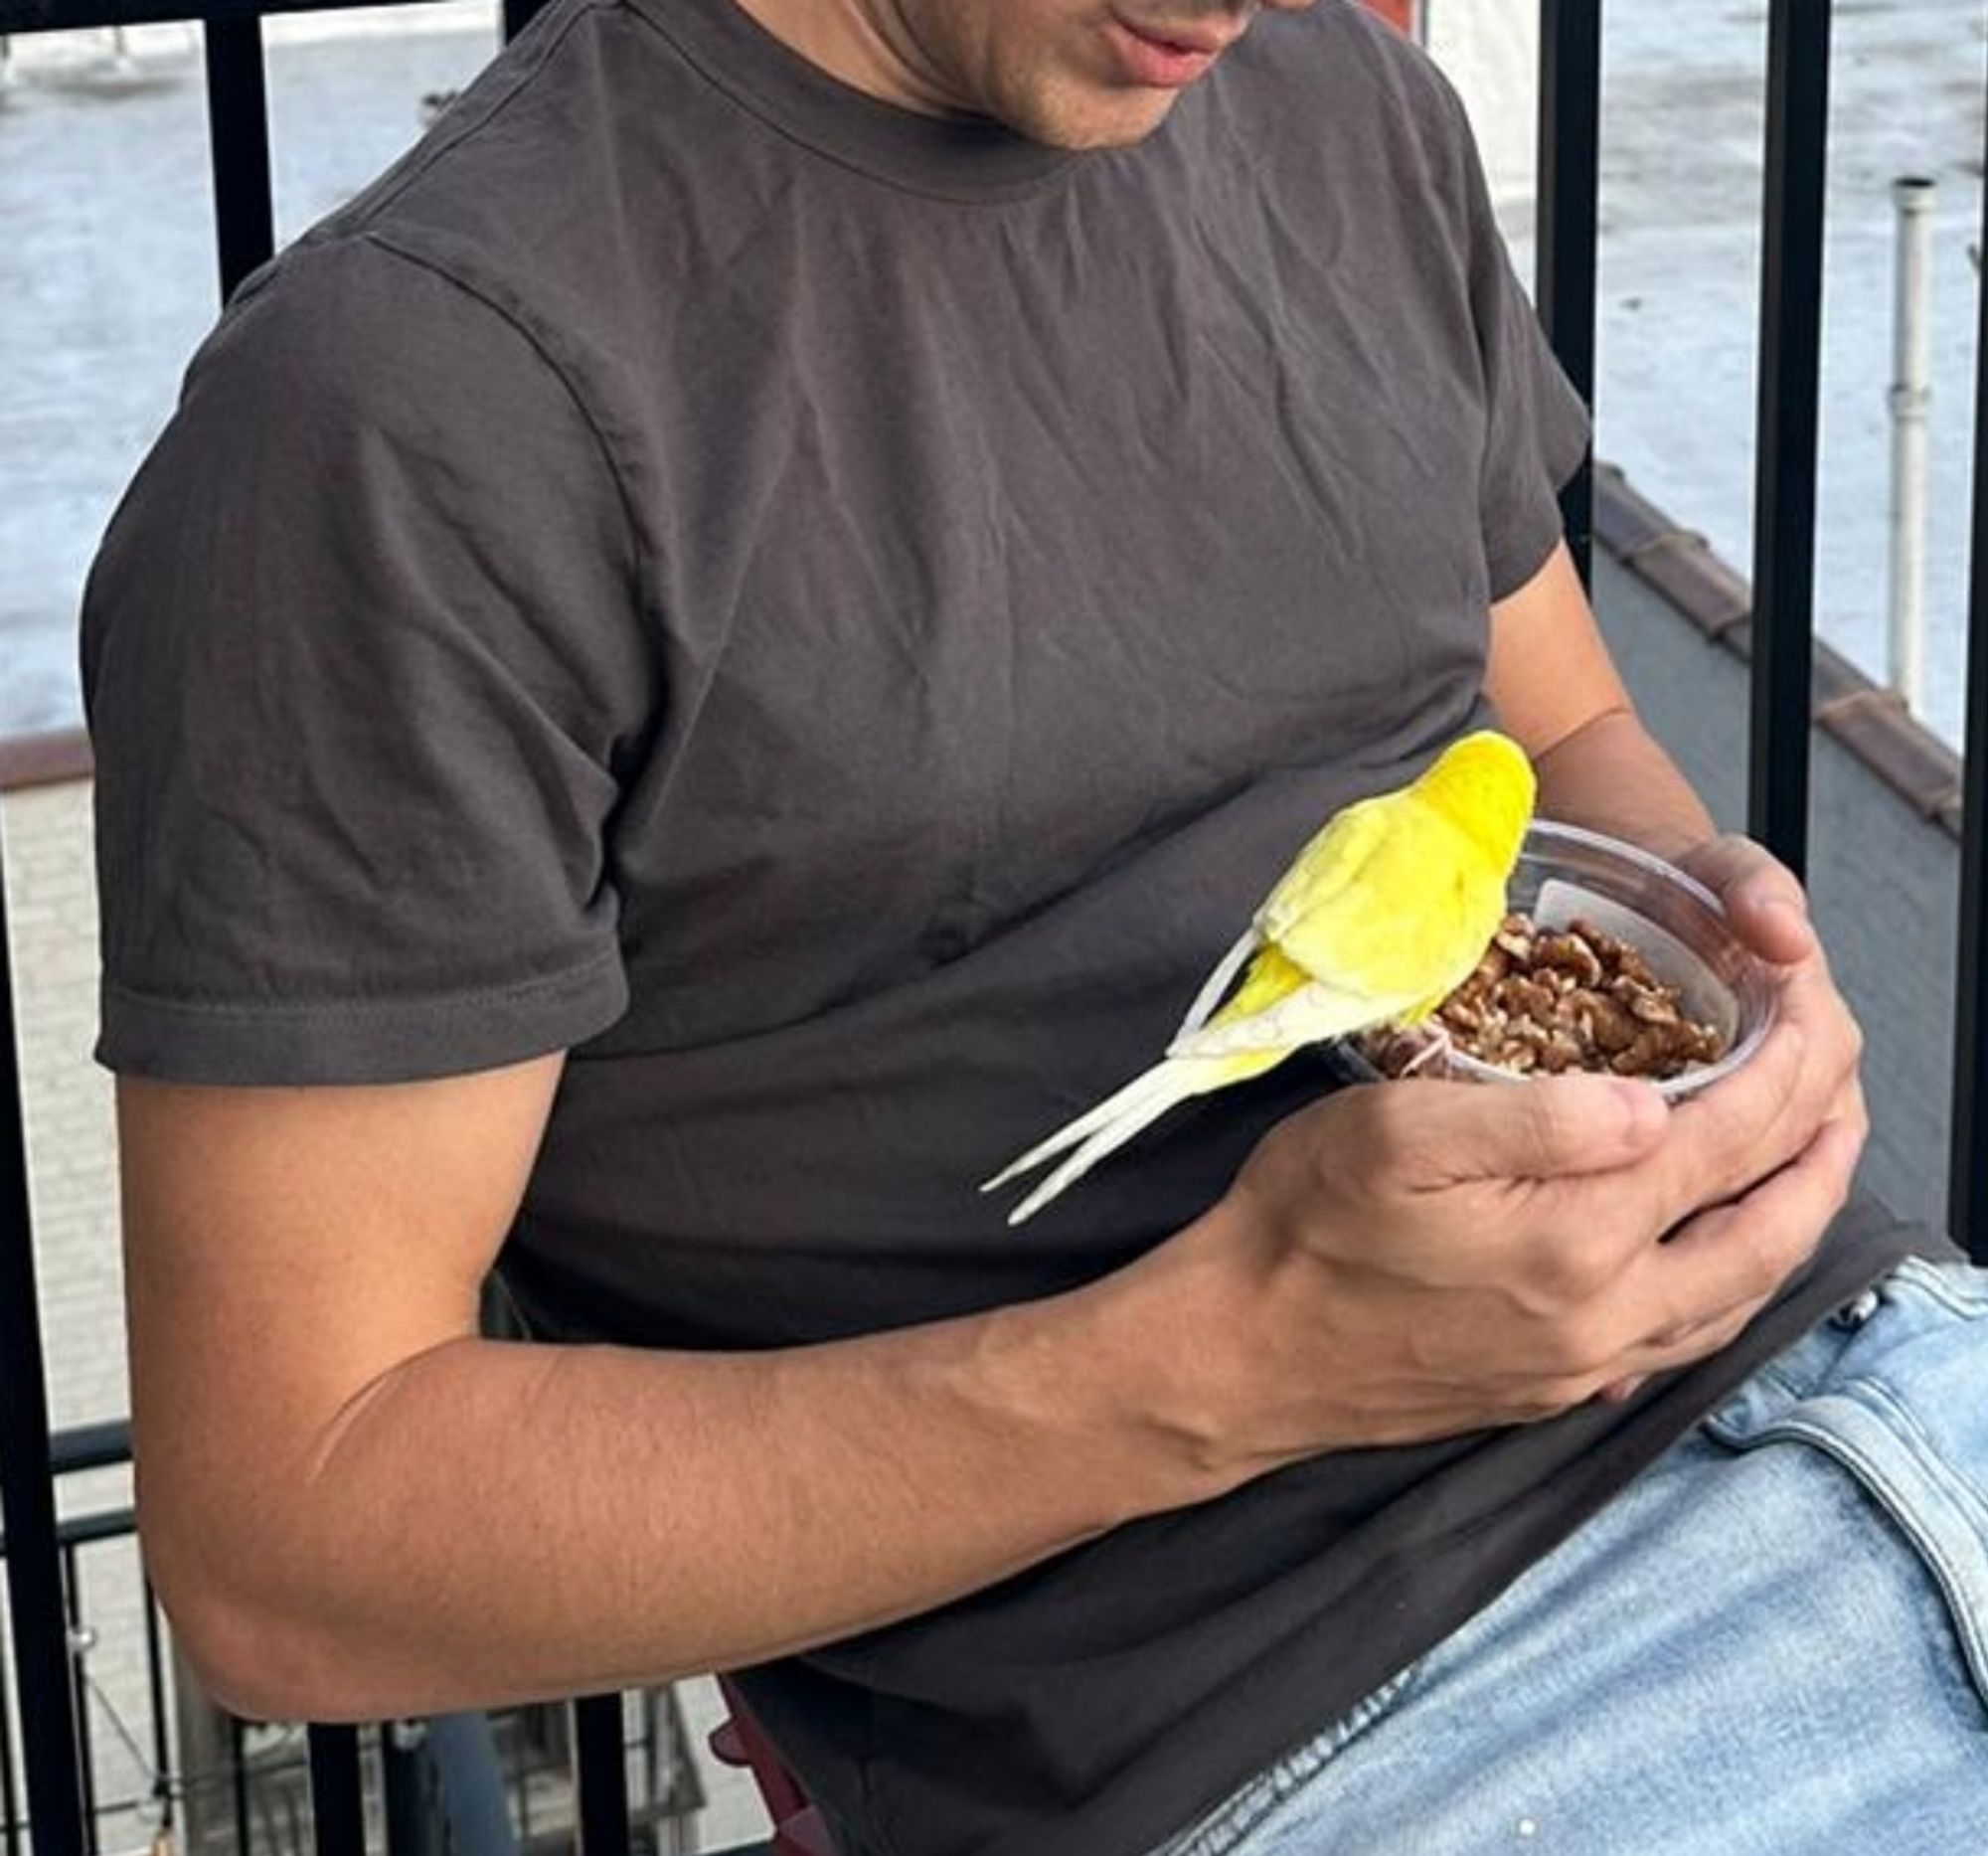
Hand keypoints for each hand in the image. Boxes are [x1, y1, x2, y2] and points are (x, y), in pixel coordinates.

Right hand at [1127, 999, 1861, 1477]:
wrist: (1243, 1353)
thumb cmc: (1304, 1223)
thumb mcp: (1398, 1132)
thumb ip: (1539, 1117)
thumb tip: (1658, 1107)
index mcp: (1579, 1235)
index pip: (1729, 1138)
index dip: (1789, 1064)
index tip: (1813, 1006)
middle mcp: (1607, 1313)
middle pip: (1768, 1229)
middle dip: (1824, 1146)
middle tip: (1847, 1080)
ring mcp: (1587, 1364)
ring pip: (1740, 1295)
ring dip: (1796, 1220)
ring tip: (1813, 1159)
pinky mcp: (1557, 1389)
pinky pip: (1686, 1337)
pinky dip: (1735, 1281)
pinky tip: (1721, 1252)